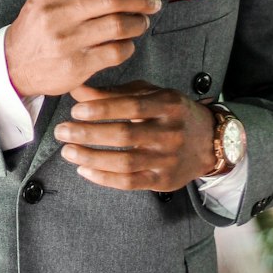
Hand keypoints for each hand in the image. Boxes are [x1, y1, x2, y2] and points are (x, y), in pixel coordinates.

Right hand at [4, 0, 160, 98]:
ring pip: (118, 25)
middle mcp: (58, 13)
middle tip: (153, 3)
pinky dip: (129, 46)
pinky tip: (127, 44)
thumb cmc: (39, 28)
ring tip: (141, 22)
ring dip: (138, 22)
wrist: (13, 63)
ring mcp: (67, 40)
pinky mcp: (76, 65)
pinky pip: (115, 51)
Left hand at [54, 80, 217, 191]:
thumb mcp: (149, 95)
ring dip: (91, 157)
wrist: (210, 141)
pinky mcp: (164, 181)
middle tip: (62, 131)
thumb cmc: (171, 113)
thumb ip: (114, 93)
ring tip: (68, 152)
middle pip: (125, 135)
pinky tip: (84, 170)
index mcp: (168, 105)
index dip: (102, 109)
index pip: (132, 106)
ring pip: (125, 162)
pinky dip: (104, 178)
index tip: (76, 110)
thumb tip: (77, 90)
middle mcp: (170, 133)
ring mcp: (168, 159)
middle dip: (88, 134)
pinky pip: (130, 182)